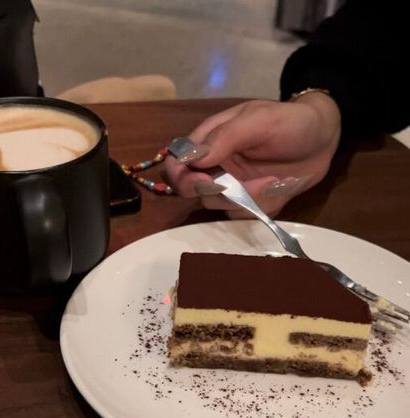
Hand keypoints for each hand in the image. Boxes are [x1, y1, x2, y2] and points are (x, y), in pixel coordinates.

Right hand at [164, 93, 340, 217]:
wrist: (324, 137)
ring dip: (246, 197)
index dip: (182, 177)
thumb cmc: (291, 121)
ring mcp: (230, 185)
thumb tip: (193, 158)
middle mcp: (213, 165)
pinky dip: (259, 205)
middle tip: (241, 187)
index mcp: (208, 141)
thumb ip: (226, 136)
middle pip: (191, 190)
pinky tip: (277, 187)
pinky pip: (241, 214)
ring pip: (217, 205)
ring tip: (274, 179)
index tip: (203, 181)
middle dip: (215, 192)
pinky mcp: (248, 200)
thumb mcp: (260, 120)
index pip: (176, 163)